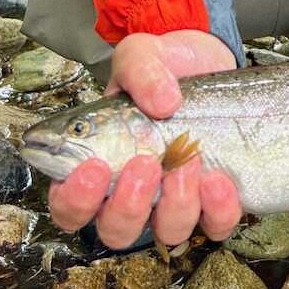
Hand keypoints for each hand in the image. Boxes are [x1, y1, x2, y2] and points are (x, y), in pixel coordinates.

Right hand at [48, 31, 240, 249]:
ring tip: (187, 161)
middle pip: (116, 231)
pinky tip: (217, 178)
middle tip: (144, 163)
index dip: (75, 200)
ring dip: (176, 203)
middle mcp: (132, 192)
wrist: (205, 61)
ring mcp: (174, 199)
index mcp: (98, 165)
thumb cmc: (161, 67)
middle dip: (129, 205)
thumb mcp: (139, 56)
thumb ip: (141, 73)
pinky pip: (216, 224)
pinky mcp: (214, 198)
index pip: (70, 207)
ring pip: (168, 232)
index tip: (95, 167)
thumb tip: (163, 103)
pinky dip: (218, 208)